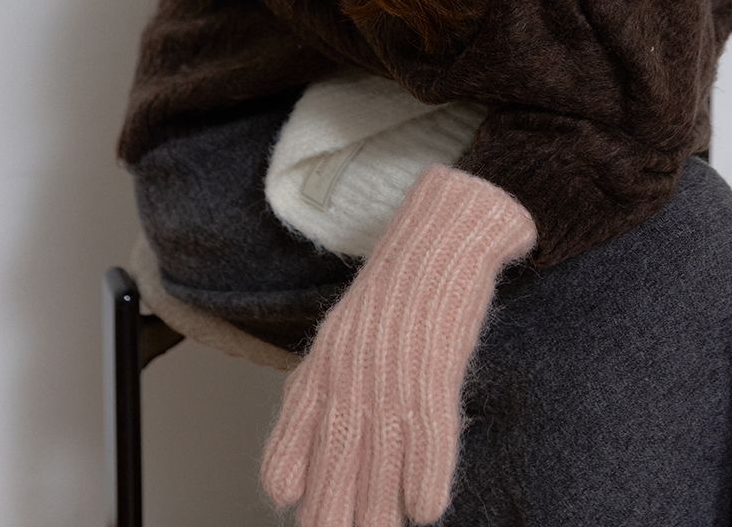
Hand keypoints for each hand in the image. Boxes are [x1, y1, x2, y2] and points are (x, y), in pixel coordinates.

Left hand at [259, 163, 536, 525]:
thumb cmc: (399, 285)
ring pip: (379, 464)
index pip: (290, 440)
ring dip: (380, 512)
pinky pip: (429, 436)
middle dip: (334, 513)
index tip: (295, 509)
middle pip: (333, 466)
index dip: (292, 482)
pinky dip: (426, 477)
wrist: (441, 233)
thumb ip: (326, 387)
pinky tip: (424, 510)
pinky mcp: (435, 368)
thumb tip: (305, 452)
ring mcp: (391, 374)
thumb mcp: (345, 332)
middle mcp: (349, 375)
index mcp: (322, 363)